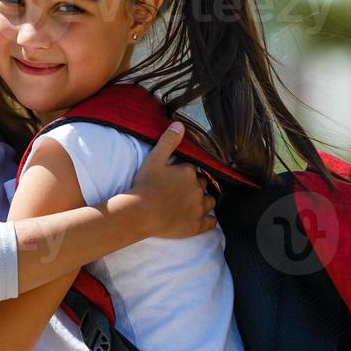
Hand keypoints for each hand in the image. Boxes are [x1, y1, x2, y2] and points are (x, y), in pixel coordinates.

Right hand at [129, 122, 216, 238]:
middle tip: (184, 190)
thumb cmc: (145, 186)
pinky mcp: (196, 226)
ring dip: (205, 200)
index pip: (194, 170)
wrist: (140, 213)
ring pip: (210, 201)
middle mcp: (198, 189)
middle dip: (196, 185)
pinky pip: (210, 223)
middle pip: (203, 184)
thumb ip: (168, 141)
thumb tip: (180, 125)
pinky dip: (209, 220)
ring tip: (196, 202)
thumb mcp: (154, 159)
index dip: (187, 172)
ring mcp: (198, 209)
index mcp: (189, 172)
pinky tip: (206, 220)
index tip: (178, 176)